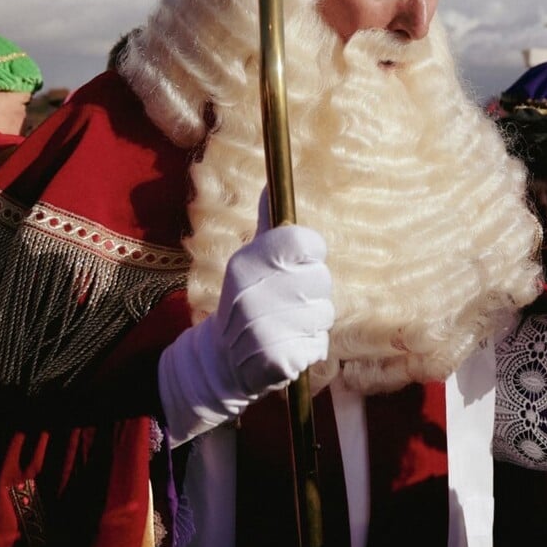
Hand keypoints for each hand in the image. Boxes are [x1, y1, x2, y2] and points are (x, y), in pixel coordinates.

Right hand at [158, 218, 333, 446]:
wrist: (222, 361)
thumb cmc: (245, 301)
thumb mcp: (250, 261)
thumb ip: (268, 226)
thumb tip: (271, 185)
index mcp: (246, 262)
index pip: (306, 242)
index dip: (310, 254)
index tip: (298, 265)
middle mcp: (253, 292)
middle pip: (321, 278)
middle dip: (312, 293)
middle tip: (286, 303)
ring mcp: (265, 327)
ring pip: (324, 314)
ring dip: (312, 323)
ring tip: (285, 326)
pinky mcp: (279, 359)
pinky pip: (320, 345)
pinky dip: (309, 350)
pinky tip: (287, 347)